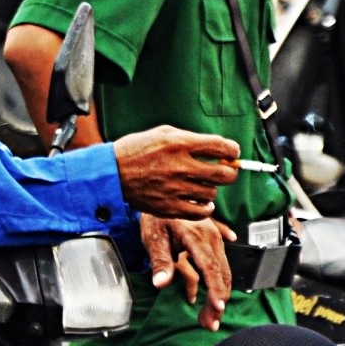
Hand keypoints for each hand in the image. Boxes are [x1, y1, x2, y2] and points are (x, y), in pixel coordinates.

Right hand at [112, 126, 240, 218]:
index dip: (232, 150)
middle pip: (224, 174)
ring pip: (212, 193)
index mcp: (180, 144)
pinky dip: (204, 208)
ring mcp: (176, 189)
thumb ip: (190, 139)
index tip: (232, 152)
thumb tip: (215, 147)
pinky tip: (199, 201)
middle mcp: (181, 166)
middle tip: (225, 170)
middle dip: (230, 171)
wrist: (112, 172)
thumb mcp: (163, 133)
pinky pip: (200, 212)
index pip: (221, 146)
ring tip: (201, 184)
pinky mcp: (170, 207)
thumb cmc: (136, 150)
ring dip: (211, 188)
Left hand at [139, 215, 235, 329]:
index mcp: (198, 237)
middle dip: (218, 301)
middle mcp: (211, 237)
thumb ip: (160, 261)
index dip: (216, 290)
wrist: (162, 192)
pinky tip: (212, 291)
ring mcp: (215, 236)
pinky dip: (216, 279)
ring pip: (222, 269)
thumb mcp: (154, 237)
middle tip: (210, 323)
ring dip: (217, 293)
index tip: (218, 308)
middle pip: (221, 274)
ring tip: (209, 315)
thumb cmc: (156, 214)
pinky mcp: (213, 237)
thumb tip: (161, 283)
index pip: (211, 268)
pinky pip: (220, 261)